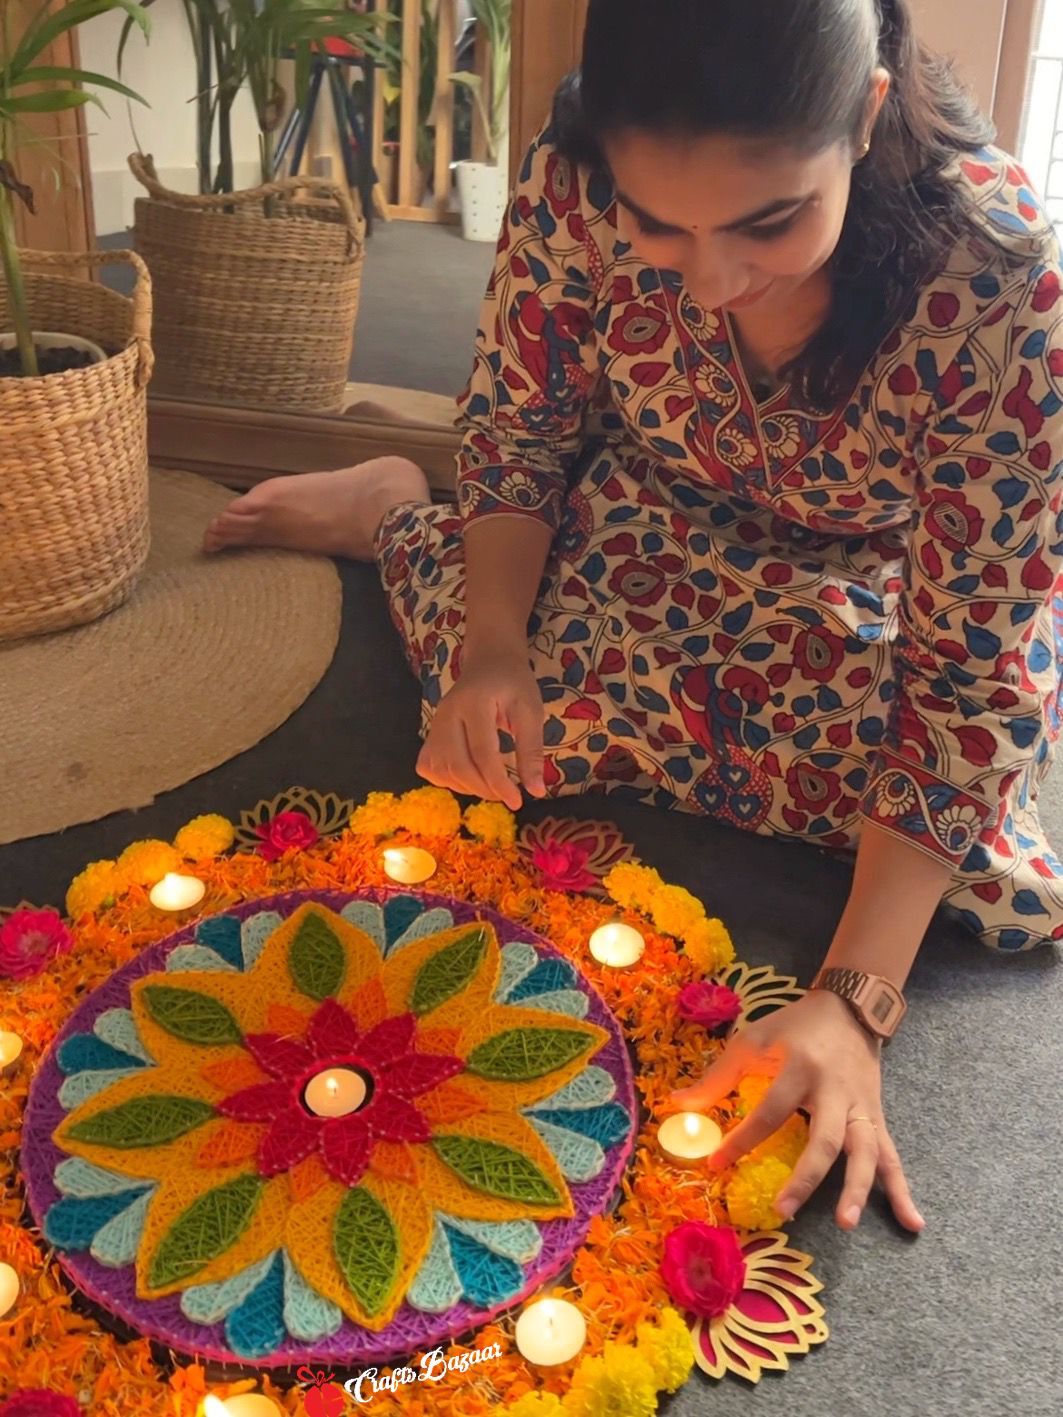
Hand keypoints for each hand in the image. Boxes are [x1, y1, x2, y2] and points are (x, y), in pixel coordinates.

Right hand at [416, 647, 546, 810]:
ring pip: (440, 769)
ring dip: (467, 787)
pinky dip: (448, 780)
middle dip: (483, 789)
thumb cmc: (514, 684)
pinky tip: (469, 775)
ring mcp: (434, 723)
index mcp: (474, 703)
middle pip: (457, 765)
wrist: (489, 661)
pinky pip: (430, 766)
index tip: (517, 801)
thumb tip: (536, 791)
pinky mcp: (429, 732)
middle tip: (507, 796)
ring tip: (492, 785)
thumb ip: (532, 751)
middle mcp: (447, 714)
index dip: (498, 783)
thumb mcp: (531, 712)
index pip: (482, 752)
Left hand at [669, 990, 924, 1233]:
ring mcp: (861, 1107)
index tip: (716, 1165)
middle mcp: (835, 1091)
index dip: (743, 1140)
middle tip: (785, 1209)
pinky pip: (892, 1158)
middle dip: (806, 1177)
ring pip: (866, 1153)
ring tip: (846, 1223)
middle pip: (824, 1140)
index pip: (770, 1112)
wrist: (851, 1008)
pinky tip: (913, 1223)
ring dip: (858, 1190)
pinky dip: (903, 1191)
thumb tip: (677, 1106)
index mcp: (801, 1068)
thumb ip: (718, 1076)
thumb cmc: (795, 1026)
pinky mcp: (877, 1118)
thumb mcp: (754, 1039)